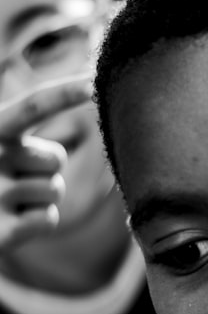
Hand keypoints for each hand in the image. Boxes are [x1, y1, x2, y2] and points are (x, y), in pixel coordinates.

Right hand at [0, 74, 92, 251]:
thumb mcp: (5, 153)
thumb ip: (32, 144)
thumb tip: (84, 107)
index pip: (32, 107)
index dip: (63, 93)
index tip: (92, 82)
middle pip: (56, 159)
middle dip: (46, 171)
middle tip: (16, 180)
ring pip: (54, 190)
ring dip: (40, 198)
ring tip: (9, 201)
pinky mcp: (1, 231)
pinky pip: (48, 219)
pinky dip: (37, 223)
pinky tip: (11, 223)